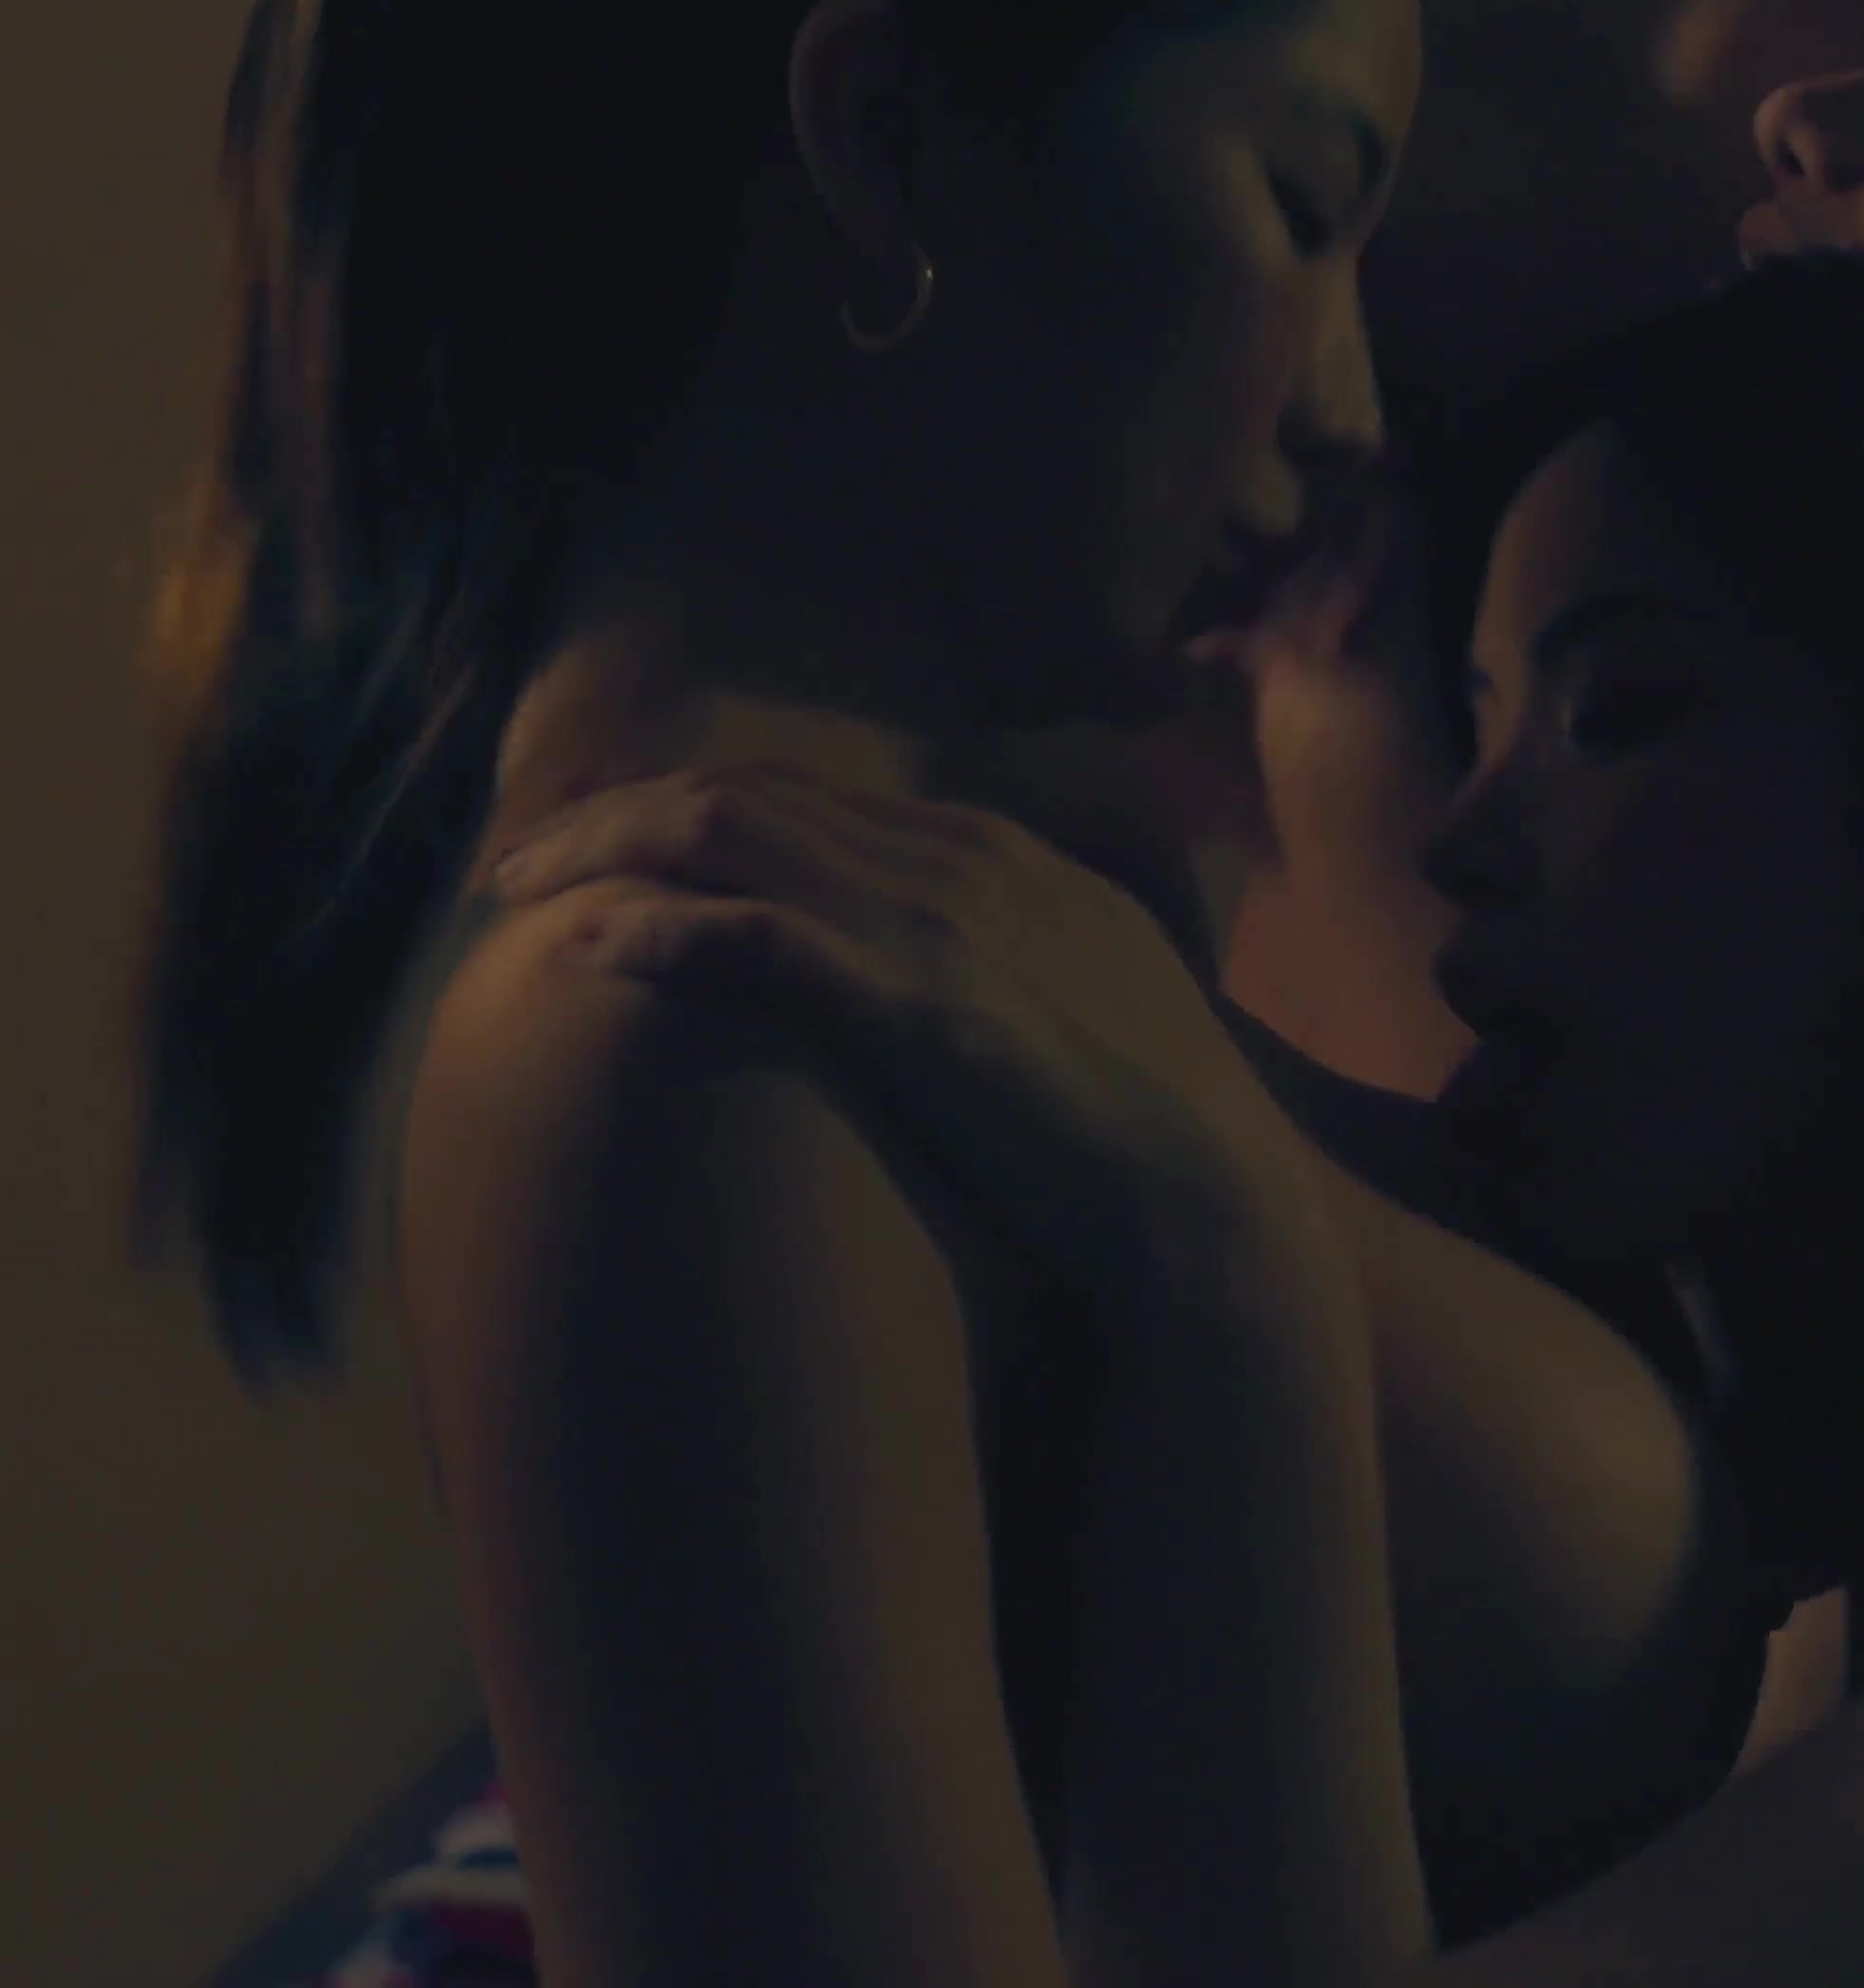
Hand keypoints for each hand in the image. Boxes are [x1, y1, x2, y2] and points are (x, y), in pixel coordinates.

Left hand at [484, 762, 1309, 1299]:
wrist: (1212, 1204)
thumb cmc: (1154, 1134)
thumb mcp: (1088, 1006)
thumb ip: (1010, 963)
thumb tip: (945, 983)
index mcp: (1007, 856)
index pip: (813, 791)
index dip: (693, 800)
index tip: (612, 836)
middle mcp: (966, 863)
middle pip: (750, 791)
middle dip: (618, 809)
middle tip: (522, 855)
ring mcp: (941, 926)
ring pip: (733, 835)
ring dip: (609, 850)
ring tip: (519, 889)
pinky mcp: (919, 1005)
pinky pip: (759, 934)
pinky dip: (663, 928)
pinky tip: (592, 949)